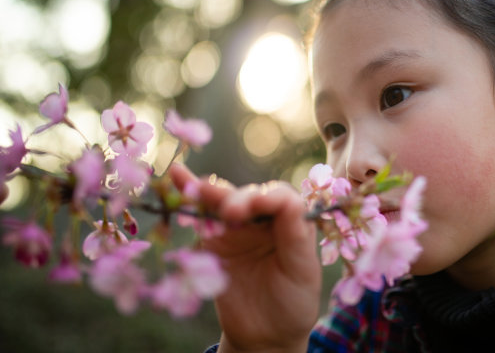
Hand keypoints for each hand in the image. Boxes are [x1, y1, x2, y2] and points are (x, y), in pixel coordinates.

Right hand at [170, 164, 320, 352]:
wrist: (265, 333)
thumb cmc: (293, 301)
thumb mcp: (302, 272)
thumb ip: (296, 237)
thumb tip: (292, 202)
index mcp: (293, 222)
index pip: (283, 199)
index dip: (269, 198)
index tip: (257, 206)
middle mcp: (265, 218)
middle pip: (251, 196)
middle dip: (239, 200)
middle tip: (230, 214)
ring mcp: (238, 227)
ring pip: (224, 201)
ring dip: (210, 192)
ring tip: (196, 189)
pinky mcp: (213, 239)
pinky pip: (201, 216)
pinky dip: (188, 195)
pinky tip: (177, 176)